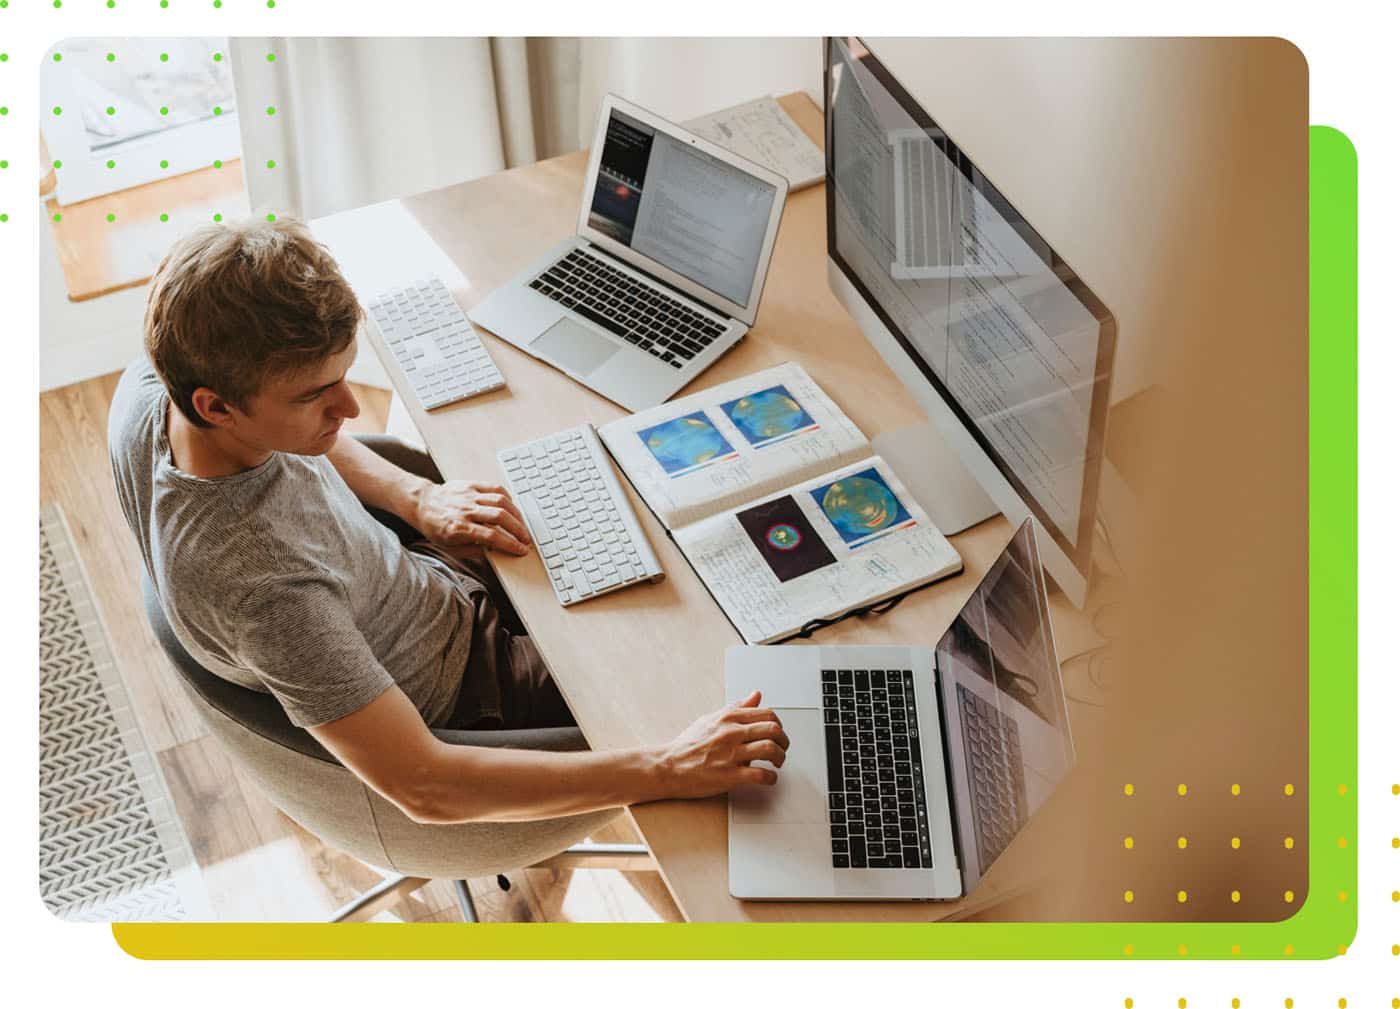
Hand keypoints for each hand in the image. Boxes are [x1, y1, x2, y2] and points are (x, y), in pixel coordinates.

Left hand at [412, 480, 531, 555]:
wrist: (422, 503)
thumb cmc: (435, 527)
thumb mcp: (450, 547)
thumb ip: (473, 551)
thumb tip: (495, 552)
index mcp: (459, 528)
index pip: (492, 536)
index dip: (510, 544)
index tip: (521, 550)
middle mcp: (465, 511)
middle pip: (500, 518)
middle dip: (518, 530)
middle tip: (526, 538)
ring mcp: (469, 496)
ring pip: (501, 502)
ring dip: (516, 514)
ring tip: (522, 525)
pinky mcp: (471, 485)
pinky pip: (495, 488)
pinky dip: (507, 498)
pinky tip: (512, 507)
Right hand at [652, 691, 789, 798]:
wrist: (668, 766)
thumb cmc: (688, 744)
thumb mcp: (711, 718)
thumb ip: (737, 707)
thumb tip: (756, 695)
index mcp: (728, 718)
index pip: (767, 714)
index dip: (778, 724)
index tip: (777, 733)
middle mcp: (731, 733)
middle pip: (773, 730)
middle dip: (784, 740)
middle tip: (782, 748)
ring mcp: (731, 754)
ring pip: (770, 749)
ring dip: (780, 757)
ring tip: (777, 763)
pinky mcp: (729, 776)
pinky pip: (760, 775)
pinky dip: (771, 778)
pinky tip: (769, 778)